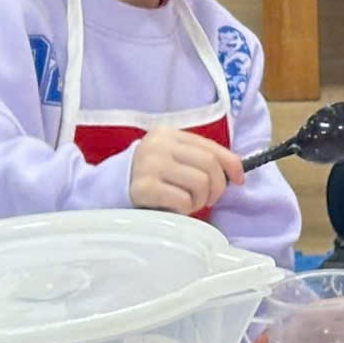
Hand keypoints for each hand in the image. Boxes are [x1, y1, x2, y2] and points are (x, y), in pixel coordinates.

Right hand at [128, 128, 243, 214]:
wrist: (104, 190)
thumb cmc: (146, 177)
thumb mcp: (169, 159)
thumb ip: (196, 159)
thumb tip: (235, 174)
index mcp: (168, 134)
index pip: (211, 147)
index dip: (231, 164)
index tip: (239, 180)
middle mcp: (159, 145)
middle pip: (209, 165)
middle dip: (217, 187)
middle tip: (208, 200)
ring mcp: (150, 165)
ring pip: (200, 183)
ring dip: (200, 200)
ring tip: (188, 204)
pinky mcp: (143, 188)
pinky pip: (183, 200)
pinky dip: (185, 209)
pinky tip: (174, 208)